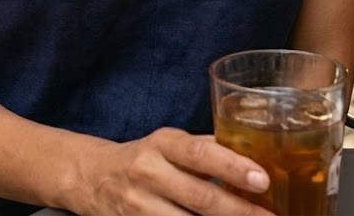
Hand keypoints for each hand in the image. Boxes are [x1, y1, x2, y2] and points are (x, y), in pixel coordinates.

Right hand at [73, 128, 273, 215]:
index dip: (232, 167)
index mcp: (161, 145)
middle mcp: (149, 174)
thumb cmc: (142, 158)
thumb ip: (204, 148)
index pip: (199, 153)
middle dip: (240, 212)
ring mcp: (140, 208)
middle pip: (200, 198)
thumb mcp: (167, 144)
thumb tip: (253, 154)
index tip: (262, 179)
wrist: (91, 178)